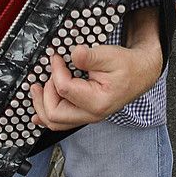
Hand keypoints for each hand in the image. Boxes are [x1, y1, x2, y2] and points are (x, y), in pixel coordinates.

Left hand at [30, 42, 163, 130]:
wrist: (140, 73)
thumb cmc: (127, 65)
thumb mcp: (110, 55)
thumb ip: (90, 56)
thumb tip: (73, 54)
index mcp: (98, 101)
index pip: (65, 90)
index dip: (56, 71)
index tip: (56, 57)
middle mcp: (92, 114)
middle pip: (55, 114)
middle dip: (44, 93)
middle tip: (45, 76)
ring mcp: (88, 116)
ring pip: (55, 122)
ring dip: (41, 105)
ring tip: (35, 89)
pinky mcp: (84, 113)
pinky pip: (61, 122)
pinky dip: (47, 115)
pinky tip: (37, 114)